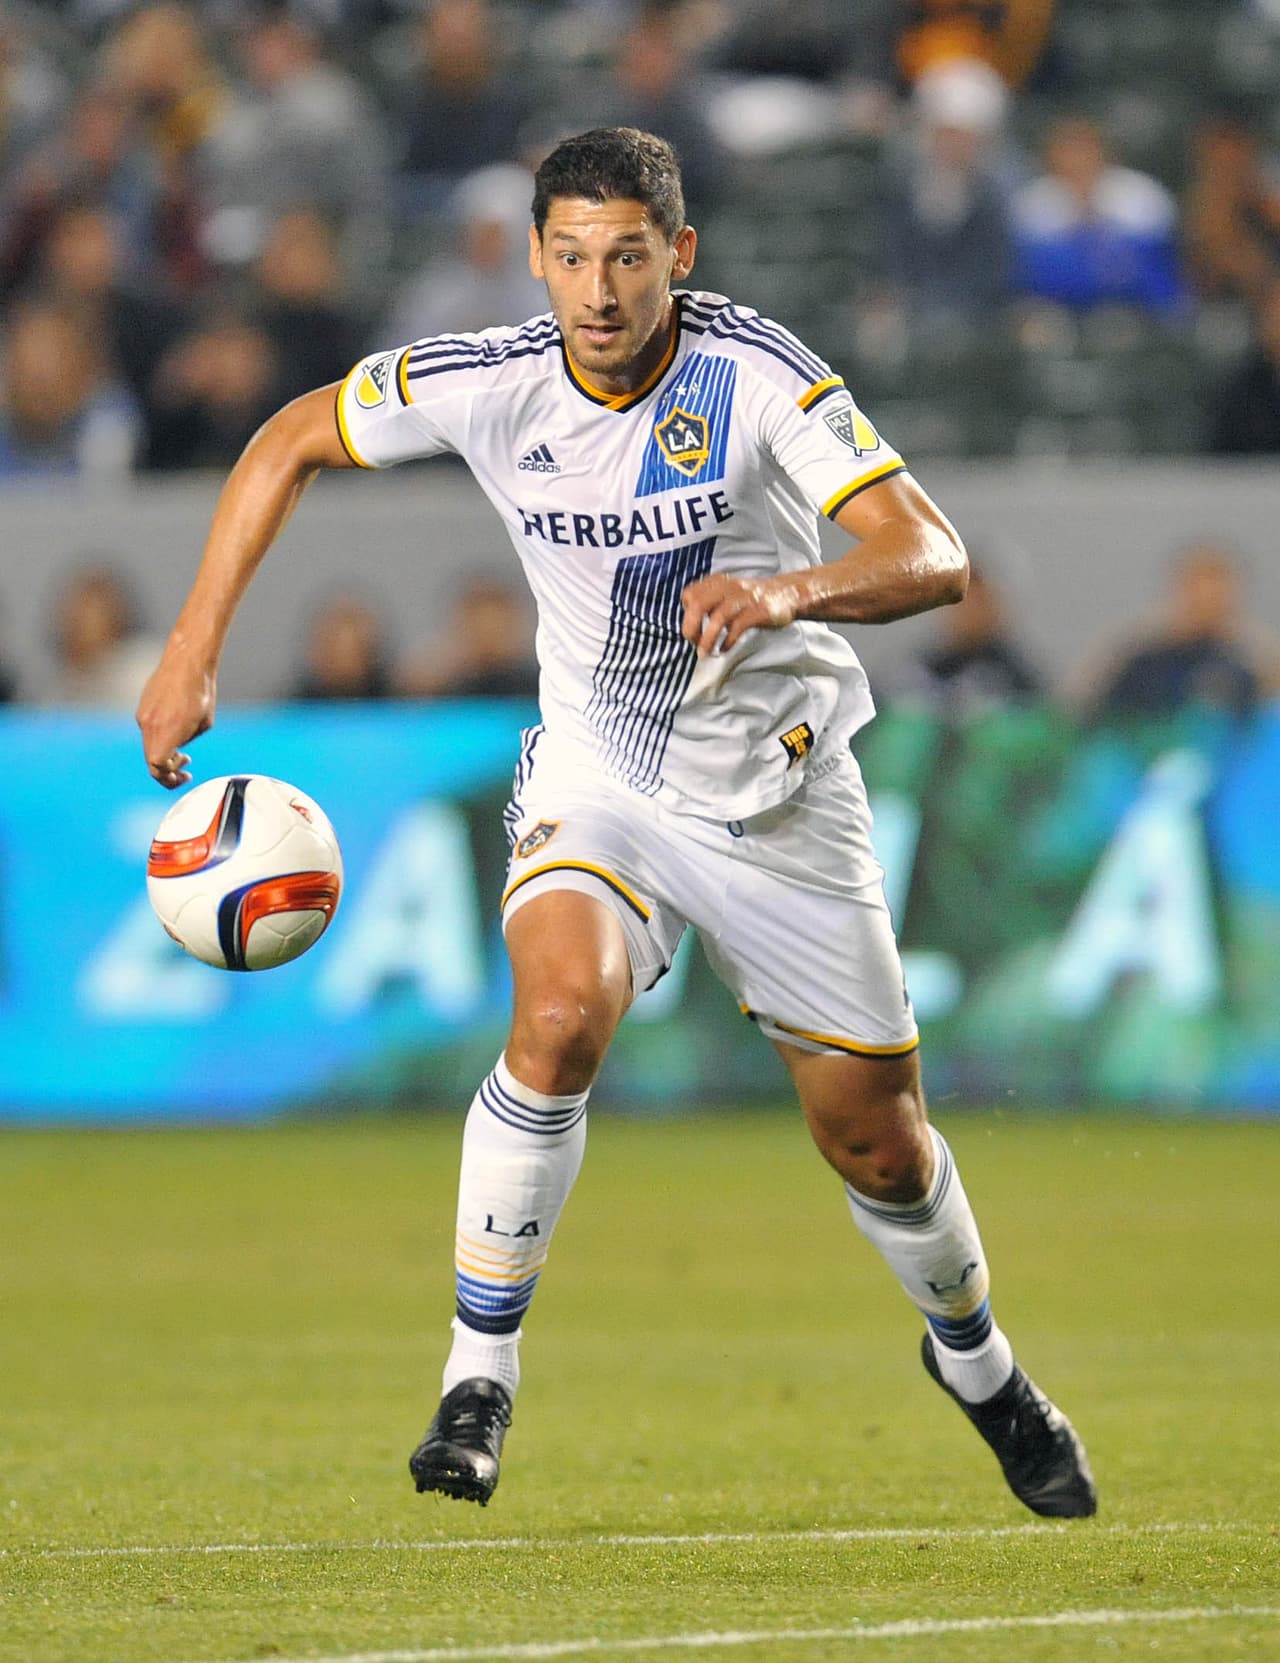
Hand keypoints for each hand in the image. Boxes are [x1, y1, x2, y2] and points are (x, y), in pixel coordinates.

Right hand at [136, 647, 216, 787]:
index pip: (157, 766)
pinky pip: (148, 731)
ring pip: (148, 746)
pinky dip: (159, 738)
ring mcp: (142, 715)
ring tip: (182, 753)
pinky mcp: (142, 707)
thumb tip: (177, 748)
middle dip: (167, 770)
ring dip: (163, 754)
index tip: (184, 775)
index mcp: (166, 732)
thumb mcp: (204, 724)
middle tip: (183, 772)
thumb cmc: (202, 691)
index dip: (170, 776)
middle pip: (150, 760)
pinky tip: (175, 732)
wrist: (187, 661)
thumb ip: (187, 741)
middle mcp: (149, 725)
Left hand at [680, 573, 797, 656]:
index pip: (689, 595)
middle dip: (691, 628)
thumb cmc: (752, 599)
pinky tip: (725, 648)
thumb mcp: (727, 593)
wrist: (787, 593)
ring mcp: (743, 598)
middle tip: (693, 644)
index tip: (693, 629)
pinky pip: (736, 627)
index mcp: (718, 582)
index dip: (686, 614)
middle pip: (698, 604)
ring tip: (704, 654)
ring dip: (707, 640)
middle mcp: (728, 587)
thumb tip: (690, 627)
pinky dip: (727, 641)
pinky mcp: (757, 611)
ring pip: (717, 617)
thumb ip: (709, 603)